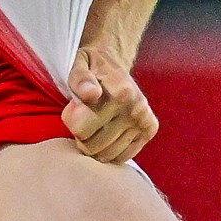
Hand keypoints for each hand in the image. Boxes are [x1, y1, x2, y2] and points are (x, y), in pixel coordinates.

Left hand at [59, 43, 156, 163]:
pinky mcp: (149, 130)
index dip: (71, 124)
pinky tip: (105, 138)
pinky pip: (123, 157)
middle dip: (81, 138)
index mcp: (121, 93)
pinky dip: (110, 153)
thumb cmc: (91, 67)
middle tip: (81, 122)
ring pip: (107, 155)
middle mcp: (136, 108)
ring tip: (93, 128)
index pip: (82, 131)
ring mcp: (144, 121)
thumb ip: (80, 79)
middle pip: (94, 146)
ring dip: (95, 147)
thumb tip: (91, 94)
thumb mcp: (80, 65)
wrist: (113, 63)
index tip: (73, 111)